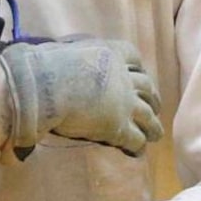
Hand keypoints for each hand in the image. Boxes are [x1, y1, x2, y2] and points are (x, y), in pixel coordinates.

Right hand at [0, 38, 162, 157]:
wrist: (45, 87)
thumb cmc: (46, 64)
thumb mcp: (63, 49)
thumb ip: (70, 52)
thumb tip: (55, 52)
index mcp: (111, 53)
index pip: (133, 58)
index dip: (138, 69)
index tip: (139, 76)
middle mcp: (124, 77)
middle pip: (147, 87)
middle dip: (152, 98)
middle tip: (153, 107)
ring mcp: (124, 103)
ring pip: (148, 116)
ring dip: (153, 126)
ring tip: (155, 134)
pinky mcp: (118, 127)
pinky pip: (136, 139)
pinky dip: (138, 146)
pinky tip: (137, 152)